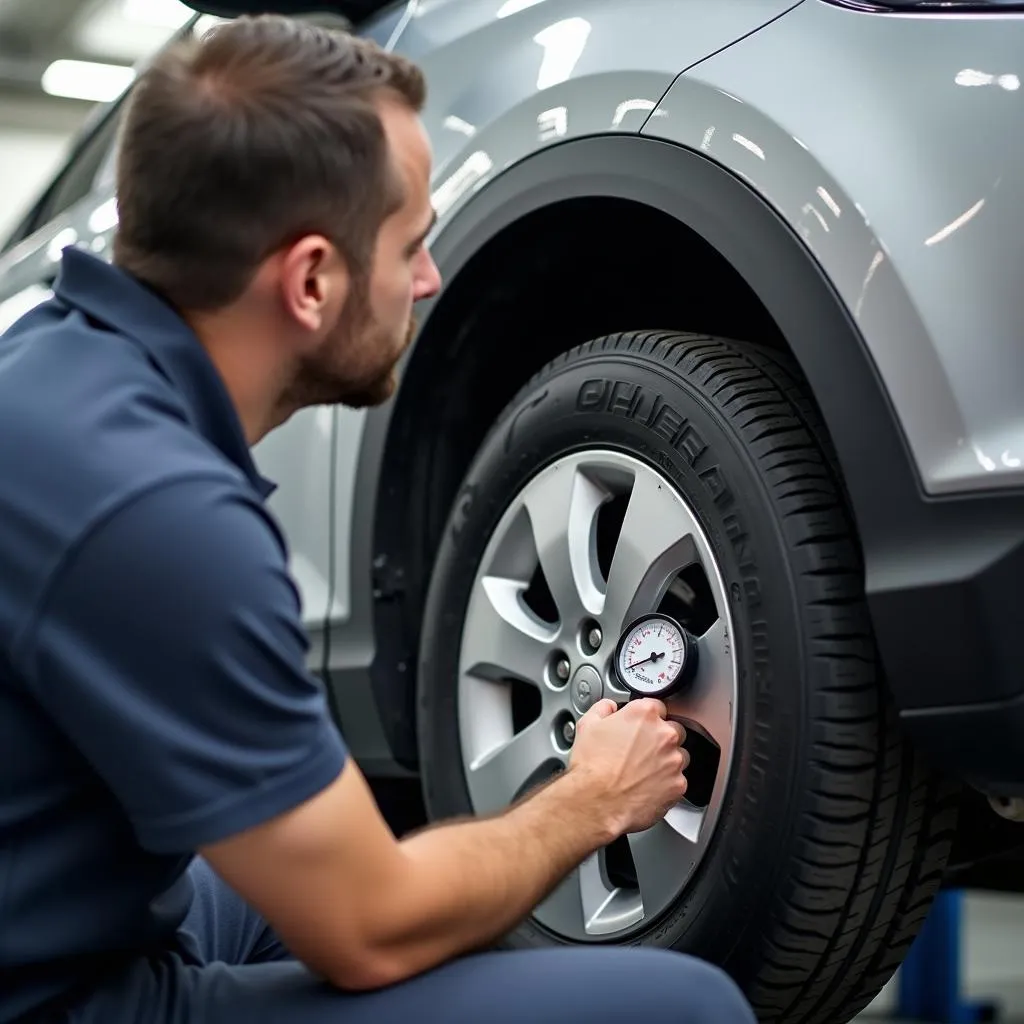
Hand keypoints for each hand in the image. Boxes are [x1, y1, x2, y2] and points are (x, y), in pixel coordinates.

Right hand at [568, 698, 689, 836]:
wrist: (596, 803)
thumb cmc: (591, 768)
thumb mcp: (587, 726)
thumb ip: (603, 708)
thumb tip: (609, 708)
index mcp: (644, 715)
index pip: (657, 706)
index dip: (646, 717)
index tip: (640, 726)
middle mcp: (664, 735)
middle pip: (672, 730)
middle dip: (659, 739)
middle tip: (639, 751)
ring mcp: (674, 761)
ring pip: (678, 756)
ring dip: (666, 761)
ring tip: (642, 772)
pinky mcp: (678, 785)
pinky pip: (677, 781)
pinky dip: (666, 784)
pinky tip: (646, 787)